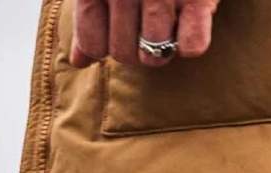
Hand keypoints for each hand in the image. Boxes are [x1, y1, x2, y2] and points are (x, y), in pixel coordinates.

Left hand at [71, 1, 221, 68]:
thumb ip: (88, 14)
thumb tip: (78, 61)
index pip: (93, 42)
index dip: (104, 44)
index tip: (114, 30)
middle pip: (124, 53)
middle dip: (134, 47)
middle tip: (143, 25)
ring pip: (155, 54)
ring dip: (162, 47)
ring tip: (166, 22)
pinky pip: (192, 46)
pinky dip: (191, 43)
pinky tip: (188, 21)